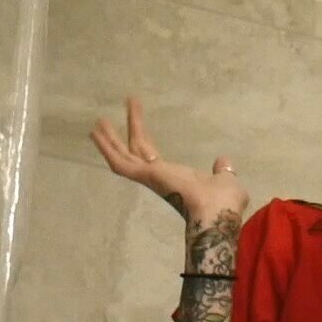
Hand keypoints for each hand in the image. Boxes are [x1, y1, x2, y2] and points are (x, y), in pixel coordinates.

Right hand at [90, 97, 247, 222]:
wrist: (218, 213)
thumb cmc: (224, 202)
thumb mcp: (225, 180)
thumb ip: (222, 170)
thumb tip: (223, 162)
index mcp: (173, 177)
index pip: (151, 153)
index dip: (142, 136)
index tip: (136, 122)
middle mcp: (158, 177)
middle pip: (137, 148)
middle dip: (131, 127)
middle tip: (120, 108)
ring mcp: (150, 178)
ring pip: (123, 155)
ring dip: (110, 138)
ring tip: (98, 120)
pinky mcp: (146, 177)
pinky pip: (120, 162)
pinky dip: (107, 148)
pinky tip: (96, 133)